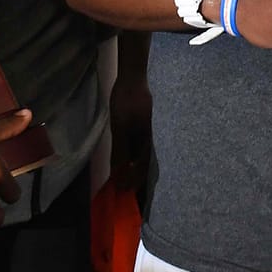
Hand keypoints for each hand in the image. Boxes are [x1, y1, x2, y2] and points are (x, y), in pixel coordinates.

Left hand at [107, 72, 151, 197]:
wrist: (132, 77)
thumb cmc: (127, 101)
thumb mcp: (120, 127)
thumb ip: (121, 151)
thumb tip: (120, 174)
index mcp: (149, 140)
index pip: (143, 167)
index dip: (134, 181)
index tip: (125, 193)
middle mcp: (151, 138)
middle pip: (145, 163)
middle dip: (136, 178)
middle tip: (126, 191)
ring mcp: (147, 131)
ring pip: (142, 155)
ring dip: (134, 168)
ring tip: (124, 179)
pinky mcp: (142, 126)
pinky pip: (138, 146)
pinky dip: (132, 156)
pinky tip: (126, 159)